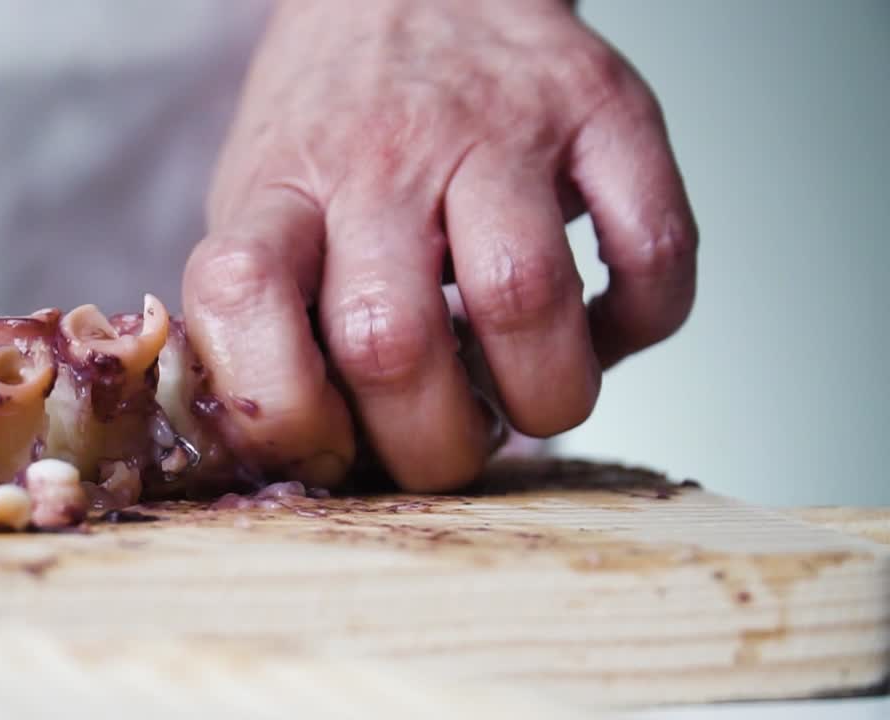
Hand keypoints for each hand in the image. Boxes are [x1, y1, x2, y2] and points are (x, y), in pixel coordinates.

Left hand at [183, 0, 696, 490]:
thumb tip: (299, 456)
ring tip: (531, 400)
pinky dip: (640, 326)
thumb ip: (265, 311)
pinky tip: (604, 332)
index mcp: (282, 185)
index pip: (242, 296)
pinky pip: (653, 249)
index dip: (284, 411)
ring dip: (543, 399)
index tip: (329, 451)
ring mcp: (499, 127)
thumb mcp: (261, 198)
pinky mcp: (602, 111)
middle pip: (393, 342)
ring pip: (524, 300)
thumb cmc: (336, 115)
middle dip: (432, 447)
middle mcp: (383, 155)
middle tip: (448, 448)